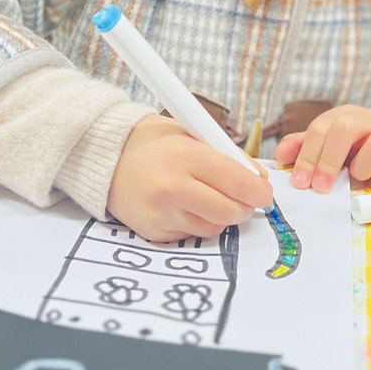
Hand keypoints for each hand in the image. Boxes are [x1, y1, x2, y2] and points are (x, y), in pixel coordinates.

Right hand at [107, 114, 272, 242]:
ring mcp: (161, 213)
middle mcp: (172, 186)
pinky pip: (191, 235)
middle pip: (229, 211)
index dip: (258, 191)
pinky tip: (185, 207)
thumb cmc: (154, 144)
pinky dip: (197, 224)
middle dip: (244, 208)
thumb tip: (259, 181)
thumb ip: (227, 155)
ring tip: (209, 199)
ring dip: (220, 217)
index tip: (264, 193)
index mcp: (185, 155)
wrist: (107, 158)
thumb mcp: (192, 134)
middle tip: (244, 201)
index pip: (237, 181)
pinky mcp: (153, 231)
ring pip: (213, 227)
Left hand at [274, 107, 370, 192]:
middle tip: (320, 187)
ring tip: (358, 178)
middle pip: (345, 127)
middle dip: (329, 160)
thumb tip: (280, 155)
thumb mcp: (330, 147)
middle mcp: (369, 119)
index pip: (320, 128)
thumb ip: (305, 147)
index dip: (308, 154)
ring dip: (363, 167)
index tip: (300, 181)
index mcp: (345, 116)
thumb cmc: (359, 151)